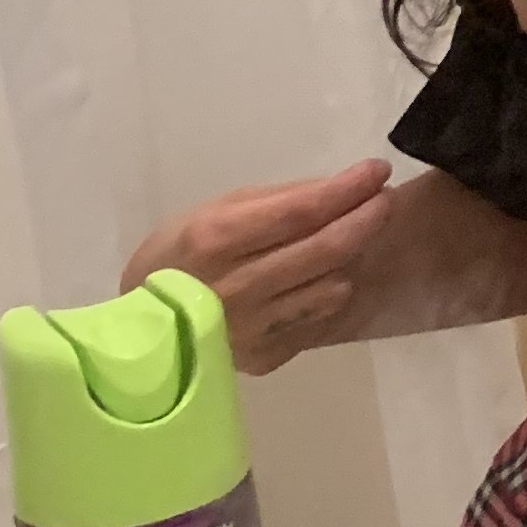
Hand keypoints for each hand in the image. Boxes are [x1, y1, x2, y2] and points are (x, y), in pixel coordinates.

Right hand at [120, 158, 394, 375]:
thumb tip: (336, 187)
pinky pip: (318, 318)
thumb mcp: (213, 211)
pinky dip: (330, 291)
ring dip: (353, 256)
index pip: (301, 211)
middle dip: (366, 218)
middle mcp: (237, 287)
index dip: (348, 189)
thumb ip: (276, 200)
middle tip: (383, 198)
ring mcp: (253, 328)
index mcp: (215, 239)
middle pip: (325, 249)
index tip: (376, 169)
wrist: (143, 330)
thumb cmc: (179, 258)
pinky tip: (325, 275)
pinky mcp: (265, 357)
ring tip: (352, 236)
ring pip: (332, 287)